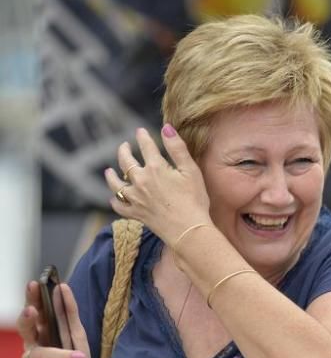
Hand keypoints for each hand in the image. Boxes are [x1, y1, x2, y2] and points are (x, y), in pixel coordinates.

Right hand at [18, 282, 91, 357]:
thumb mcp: (75, 337)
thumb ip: (69, 315)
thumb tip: (63, 289)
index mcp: (42, 331)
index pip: (36, 311)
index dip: (33, 298)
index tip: (36, 283)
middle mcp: (33, 345)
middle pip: (26, 329)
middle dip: (28, 317)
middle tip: (32, 309)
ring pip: (40, 355)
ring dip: (60, 354)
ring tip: (80, 356)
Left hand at [105, 125, 211, 244]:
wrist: (188, 230)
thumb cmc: (194, 200)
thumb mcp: (191, 171)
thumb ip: (177, 148)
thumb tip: (166, 127)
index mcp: (155, 168)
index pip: (146, 146)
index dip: (142, 137)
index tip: (140, 131)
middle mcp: (140, 181)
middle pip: (126, 162)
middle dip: (123, 151)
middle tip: (124, 146)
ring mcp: (135, 198)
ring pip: (116, 184)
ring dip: (111, 176)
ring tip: (109, 171)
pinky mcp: (136, 213)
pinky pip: (119, 206)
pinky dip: (115, 201)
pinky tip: (114, 198)